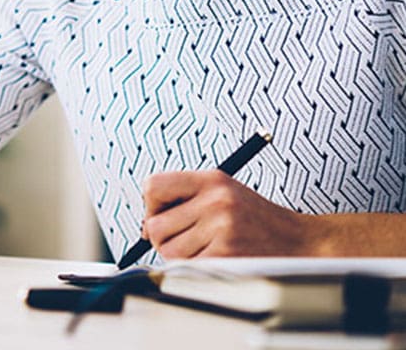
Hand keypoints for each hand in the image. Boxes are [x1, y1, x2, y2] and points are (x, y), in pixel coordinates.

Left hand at [141, 170, 316, 258]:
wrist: (301, 241)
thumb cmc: (256, 219)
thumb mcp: (223, 191)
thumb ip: (186, 198)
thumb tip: (146, 225)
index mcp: (211, 179)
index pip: (153, 185)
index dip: (150, 205)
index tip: (161, 216)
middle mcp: (215, 200)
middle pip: (154, 225)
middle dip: (164, 237)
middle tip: (186, 239)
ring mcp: (221, 228)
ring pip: (167, 250)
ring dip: (180, 255)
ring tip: (206, 248)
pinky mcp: (227, 255)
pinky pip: (187, 267)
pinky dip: (196, 268)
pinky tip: (217, 258)